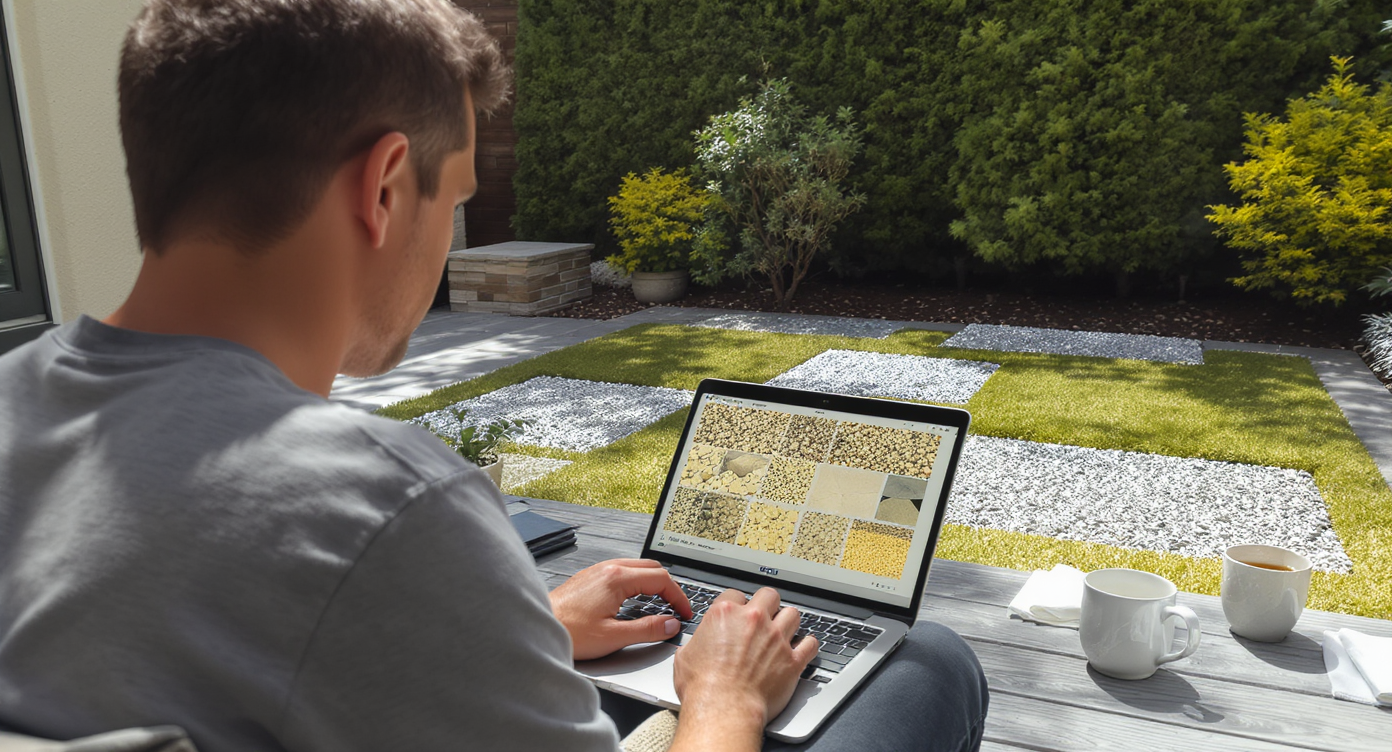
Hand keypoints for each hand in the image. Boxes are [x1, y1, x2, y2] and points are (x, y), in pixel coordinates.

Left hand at [549, 558, 692, 660]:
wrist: (539, 627)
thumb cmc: (568, 632)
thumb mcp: (614, 636)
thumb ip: (647, 630)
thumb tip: (670, 625)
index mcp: (617, 578)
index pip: (661, 579)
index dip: (679, 597)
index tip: (684, 612)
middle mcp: (608, 568)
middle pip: (652, 567)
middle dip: (669, 587)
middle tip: (676, 607)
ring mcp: (598, 571)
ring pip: (636, 567)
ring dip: (652, 583)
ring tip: (660, 604)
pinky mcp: (590, 578)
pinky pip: (622, 572)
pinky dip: (637, 583)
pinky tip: (635, 600)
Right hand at [671, 587, 817, 747]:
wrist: (724, 709)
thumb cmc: (703, 687)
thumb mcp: (685, 656)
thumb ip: (696, 643)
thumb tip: (695, 645)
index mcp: (725, 614)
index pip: (736, 594)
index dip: (737, 604)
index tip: (739, 613)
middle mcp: (754, 621)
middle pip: (770, 595)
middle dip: (768, 604)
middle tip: (765, 615)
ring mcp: (775, 639)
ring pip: (793, 614)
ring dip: (788, 621)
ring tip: (785, 630)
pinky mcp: (792, 660)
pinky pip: (810, 643)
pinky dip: (808, 645)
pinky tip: (803, 648)